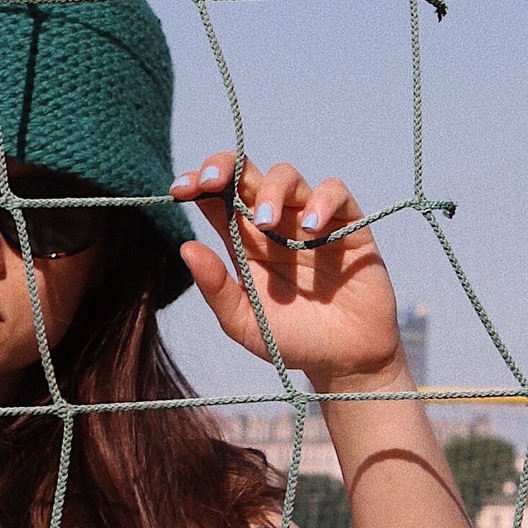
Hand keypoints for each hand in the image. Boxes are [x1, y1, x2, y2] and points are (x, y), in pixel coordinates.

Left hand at [171, 151, 404, 390]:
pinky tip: (311, 228)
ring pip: (287, 176)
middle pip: (246, 173)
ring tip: (266, 223)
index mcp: (244, 242)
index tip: (180, 190)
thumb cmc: (291, 341)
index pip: (216, 198)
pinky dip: (321, 200)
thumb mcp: (244, 322)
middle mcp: (275, 223)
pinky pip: (336, 192)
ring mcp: (310, 220)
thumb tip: (186, 247)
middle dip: (224, 166)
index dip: (197, 183)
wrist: (344, 361)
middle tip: (210, 181)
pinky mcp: (347, 224)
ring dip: (271, 190)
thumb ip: (216, 288)